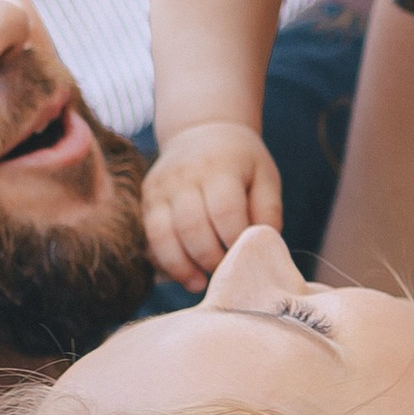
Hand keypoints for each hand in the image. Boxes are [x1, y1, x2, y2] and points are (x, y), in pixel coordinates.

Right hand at [146, 120, 281, 288]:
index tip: (245, 257)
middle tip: (225, 274)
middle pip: (192, 227)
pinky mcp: (145, 199)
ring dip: (181, 267)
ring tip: (200, 284)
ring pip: (162, 235)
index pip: (225, 212)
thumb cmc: (241, 162)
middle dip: (210, 259)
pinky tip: (183, 272)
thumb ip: (268, 212)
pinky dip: (163, 260)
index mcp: (219, 168)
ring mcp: (160, 187)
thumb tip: (261, 248)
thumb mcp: (265, 177)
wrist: (201, 130)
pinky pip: (148, 237)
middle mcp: (184, 176)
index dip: (235, 241)